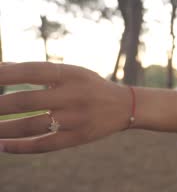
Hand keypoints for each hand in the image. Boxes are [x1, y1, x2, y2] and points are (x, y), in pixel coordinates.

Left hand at [0, 62, 131, 153]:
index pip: (32, 71)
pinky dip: (21, 147)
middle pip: (27, 100)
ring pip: (31, 125)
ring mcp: (75, 118)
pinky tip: (3, 146)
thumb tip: (3, 69)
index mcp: (72, 74)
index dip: (6, 73)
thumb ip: (42, 72)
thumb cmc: (92, 86)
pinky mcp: (78, 137)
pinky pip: (44, 145)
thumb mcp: (74, 73)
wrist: (126, 107)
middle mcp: (73, 95)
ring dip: (4, 128)